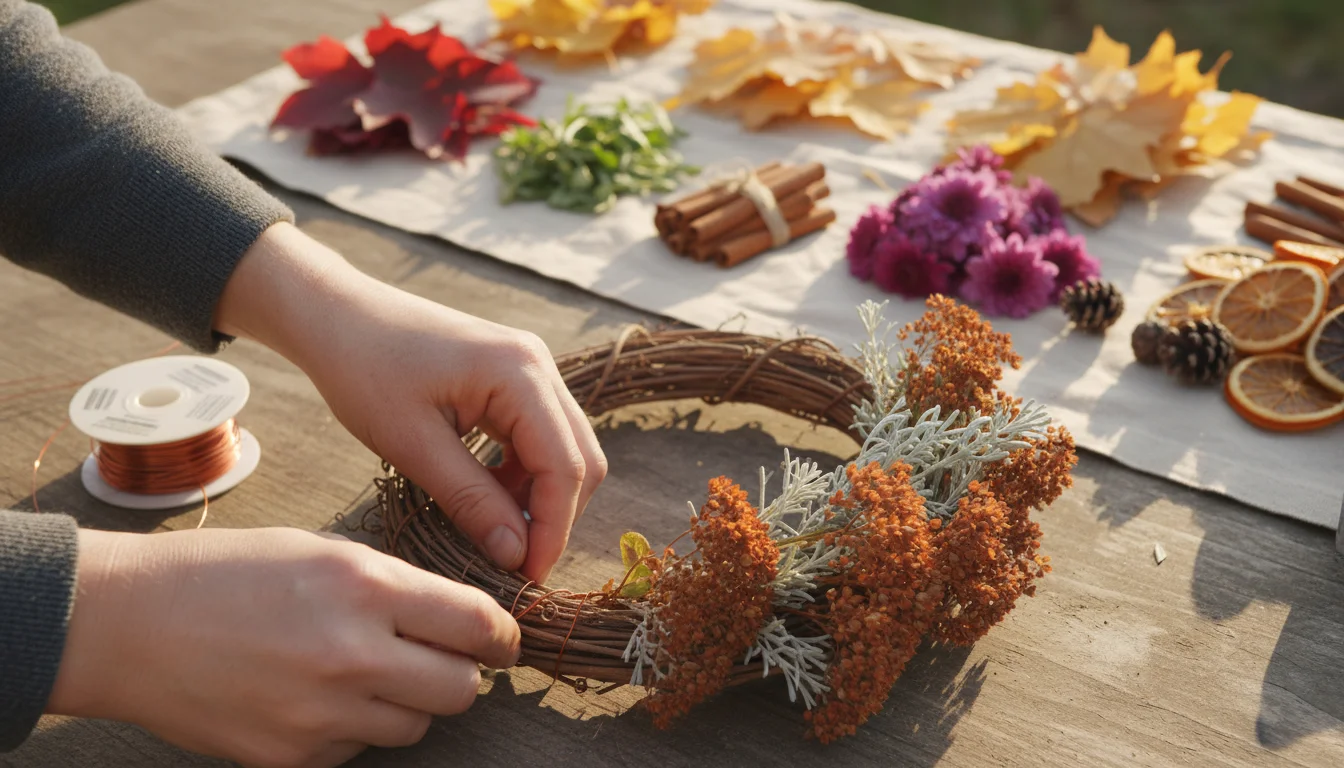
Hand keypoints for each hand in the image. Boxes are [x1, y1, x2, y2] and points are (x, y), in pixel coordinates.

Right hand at [48, 526, 519, 767]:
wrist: (129, 624)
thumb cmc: (227, 572)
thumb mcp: (323, 551)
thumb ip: (394, 586)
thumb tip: (457, 618)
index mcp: (365, 587)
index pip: (477, 625)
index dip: (501, 635)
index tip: (501, 639)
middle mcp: (352, 655)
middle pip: (461, 690)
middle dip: (462, 673)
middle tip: (442, 658)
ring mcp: (321, 714)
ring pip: (415, 726)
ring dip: (409, 702)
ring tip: (367, 672)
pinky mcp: (291, 757)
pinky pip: (358, 749)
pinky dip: (354, 726)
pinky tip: (317, 695)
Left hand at [213, 223, 606, 580]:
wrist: (336, 315)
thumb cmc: (364, 370)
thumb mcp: (413, 445)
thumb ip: (471, 501)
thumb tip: (515, 555)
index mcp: (520, 373)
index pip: (565, 466)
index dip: (553, 528)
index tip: (527, 577)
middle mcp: (539, 365)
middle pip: (580, 458)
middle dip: (555, 516)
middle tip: (517, 564)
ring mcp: (531, 367)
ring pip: (565, 449)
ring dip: (540, 496)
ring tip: (498, 533)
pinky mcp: (515, 376)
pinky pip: (541, 434)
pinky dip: (524, 473)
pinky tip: (489, 496)